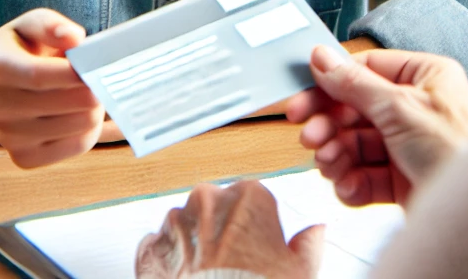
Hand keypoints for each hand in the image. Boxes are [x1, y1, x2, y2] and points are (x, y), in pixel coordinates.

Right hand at [0, 8, 103, 168]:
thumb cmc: (21, 47)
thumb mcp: (30, 24)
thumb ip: (51, 26)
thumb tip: (75, 38)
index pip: (39, 76)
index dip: (75, 72)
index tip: (99, 63)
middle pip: (66, 104)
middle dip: (94, 87)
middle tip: (101, 74)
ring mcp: (9, 136)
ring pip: (79, 126)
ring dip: (97, 107)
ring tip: (91, 91)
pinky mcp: (24, 157)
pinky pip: (76, 146)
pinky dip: (91, 129)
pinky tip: (85, 112)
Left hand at [135, 181, 322, 277]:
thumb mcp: (301, 273)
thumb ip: (308, 244)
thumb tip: (315, 231)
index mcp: (248, 196)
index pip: (252, 200)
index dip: (255, 227)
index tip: (256, 249)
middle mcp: (208, 200)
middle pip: (215, 208)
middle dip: (220, 231)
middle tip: (230, 265)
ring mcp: (176, 224)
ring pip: (185, 224)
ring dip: (192, 244)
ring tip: (205, 276)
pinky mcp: (151, 250)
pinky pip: (157, 247)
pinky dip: (166, 261)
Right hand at [286, 46, 467, 207]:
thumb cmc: (458, 151)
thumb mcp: (399, 108)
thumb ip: (355, 83)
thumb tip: (324, 58)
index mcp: (425, 77)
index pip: (366, 70)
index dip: (331, 84)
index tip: (303, 98)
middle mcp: (417, 108)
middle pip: (357, 109)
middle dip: (331, 125)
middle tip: (310, 136)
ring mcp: (409, 144)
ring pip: (357, 143)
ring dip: (337, 154)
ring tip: (329, 164)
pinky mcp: (404, 179)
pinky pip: (366, 174)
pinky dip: (352, 181)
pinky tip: (347, 185)